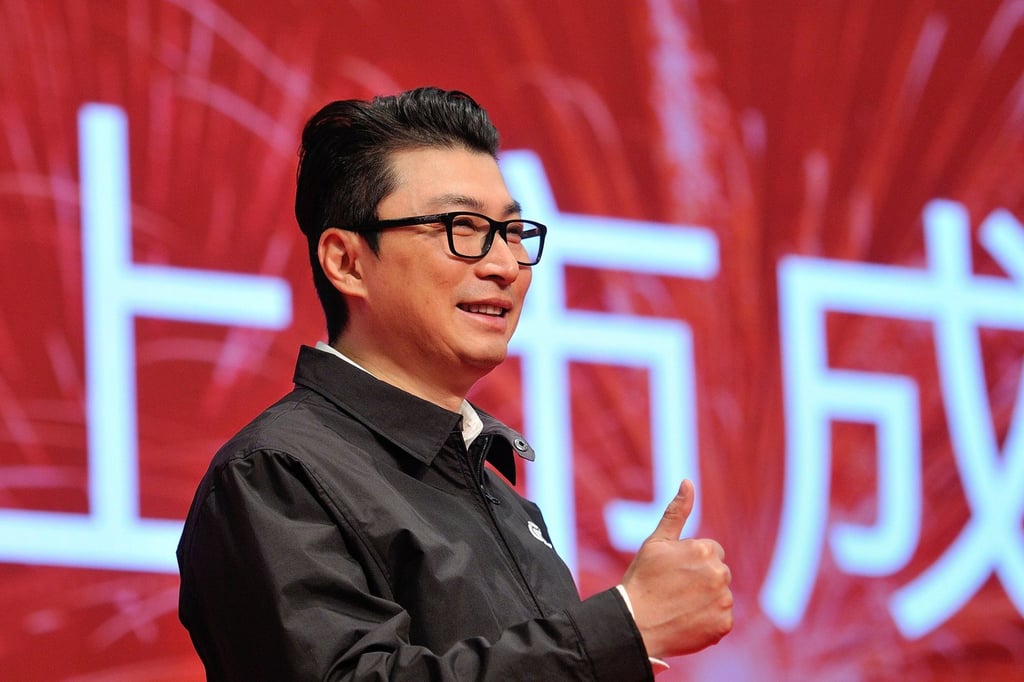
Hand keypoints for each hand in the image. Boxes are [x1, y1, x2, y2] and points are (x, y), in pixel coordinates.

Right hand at [621, 480, 732, 658]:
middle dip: (701, 578)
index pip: (711, 550)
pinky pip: (722, 618)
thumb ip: (676, 512)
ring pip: (721, 594)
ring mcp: (723, 601)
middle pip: (718, 571)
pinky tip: (688, 621)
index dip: (691, 561)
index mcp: (703, 549)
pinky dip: (709, 620)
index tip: (673, 572)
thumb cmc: (642, 580)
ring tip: (680, 606)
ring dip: (706, 599)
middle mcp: (718, 573)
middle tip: (675, 590)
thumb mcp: (655, 542)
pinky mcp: (724, 624)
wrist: (634, 625)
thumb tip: (688, 481)